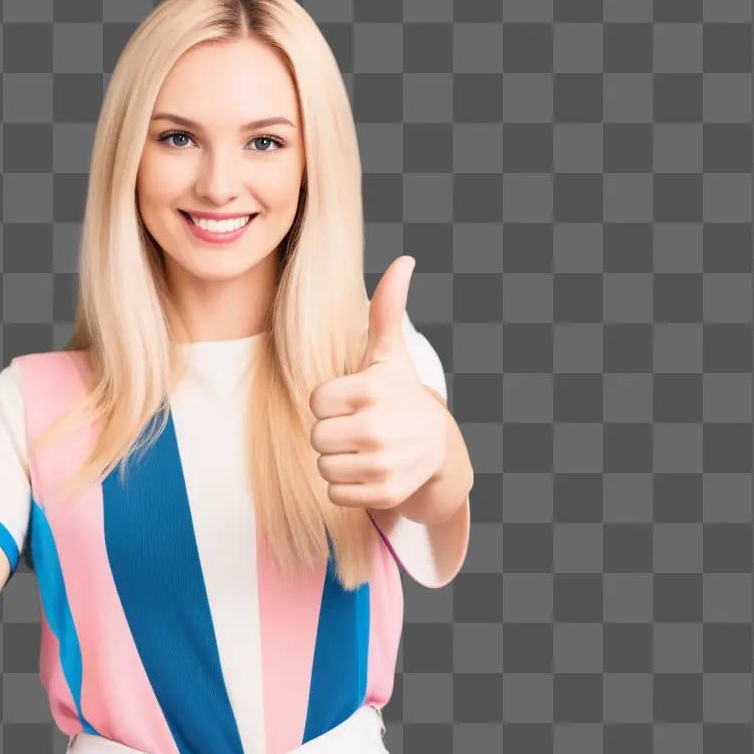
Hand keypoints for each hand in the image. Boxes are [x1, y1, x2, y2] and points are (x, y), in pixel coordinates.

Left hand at [308, 255, 447, 511]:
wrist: (437, 448)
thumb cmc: (400, 395)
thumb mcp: (390, 354)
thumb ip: (387, 309)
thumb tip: (404, 260)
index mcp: (372, 389)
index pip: (317, 402)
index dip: (331, 403)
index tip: (356, 401)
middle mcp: (379, 427)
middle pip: (317, 437)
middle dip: (333, 433)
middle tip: (358, 428)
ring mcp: (383, 463)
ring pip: (324, 466)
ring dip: (337, 460)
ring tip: (363, 449)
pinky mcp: (384, 493)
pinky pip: (335, 493)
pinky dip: (347, 486)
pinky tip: (369, 471)